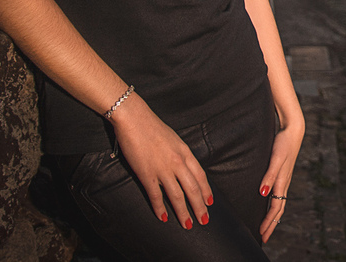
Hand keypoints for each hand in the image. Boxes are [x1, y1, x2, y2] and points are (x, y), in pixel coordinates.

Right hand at [109, 93, 212, 228]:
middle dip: (199, 207)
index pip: (200, 176)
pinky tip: (163, 217)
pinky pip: (156, 195)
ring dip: (183, 212)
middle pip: (193, 189)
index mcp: (186, 153)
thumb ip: (181, 154)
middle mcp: (178, 162)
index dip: (206, 191)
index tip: (210, 203)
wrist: (135, 119)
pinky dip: (160, 208)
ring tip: (187, 225)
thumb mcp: (174, 139)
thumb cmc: (153, 127)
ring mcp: (163, 169)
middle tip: (204, 221)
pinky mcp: (147, 174)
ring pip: (177, 196)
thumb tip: (185, 167)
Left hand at [258, 115, 304, 241]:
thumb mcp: (275, 158)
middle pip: (279, 208)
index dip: (268, 221)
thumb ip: (269, 176)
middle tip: (263, 237)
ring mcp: (285, 178)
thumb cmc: (284, 143)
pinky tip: (270, 204)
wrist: (293, 130)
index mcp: (283, 181)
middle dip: (271, 224)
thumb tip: (263, 194)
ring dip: (273, 216)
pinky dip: (275, 205)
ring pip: (280, 202)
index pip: (276, 207)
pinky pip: (279, 194)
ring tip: (267, 225)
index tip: (261, 233)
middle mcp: (285, 182)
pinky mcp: (283, 173)